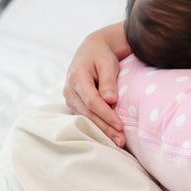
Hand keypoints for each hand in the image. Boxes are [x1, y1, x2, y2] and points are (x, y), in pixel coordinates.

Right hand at [63, 29, 125, 146]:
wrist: (91, 50)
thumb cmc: (101, 55)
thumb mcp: (107, 63)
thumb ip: (108, 81)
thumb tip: (110, 100)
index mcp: (76, 76)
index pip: (91, 101)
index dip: (106, 114)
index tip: (120, 125)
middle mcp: (69, 89)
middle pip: (87, 113)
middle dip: (105, 127)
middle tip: (121, 140)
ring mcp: (69, 97)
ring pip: (85, 118)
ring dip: (101, 130)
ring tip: (118, 140)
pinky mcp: (73, 103)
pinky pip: (84, 117)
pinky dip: (97, 126)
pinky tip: (109, 135)